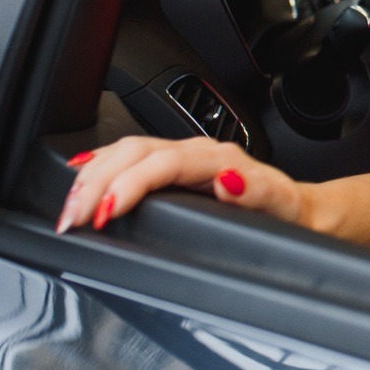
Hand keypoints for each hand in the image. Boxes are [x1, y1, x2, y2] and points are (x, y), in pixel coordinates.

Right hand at [55, 137, 303, 232]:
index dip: (129, 184)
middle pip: (135, 152)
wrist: (300, 211)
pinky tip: (81, 178)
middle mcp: (198, 152)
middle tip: (71, 217)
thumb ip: (258, 194)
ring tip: (68, 207)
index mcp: (219, 159)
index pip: (162, 162)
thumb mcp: (282, 208)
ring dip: (92, 177)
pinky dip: (101, 167)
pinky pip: (130, 158)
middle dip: (96, 182)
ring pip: (126, 152)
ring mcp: (184, 157)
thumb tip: (229, 181)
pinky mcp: (175, 167)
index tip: (104, 211)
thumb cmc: (289, 213)